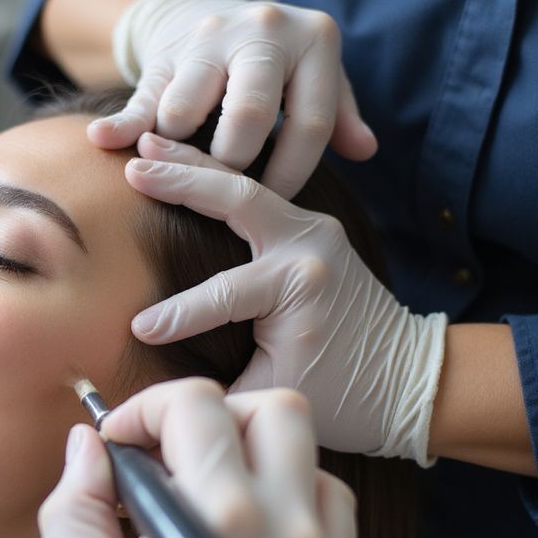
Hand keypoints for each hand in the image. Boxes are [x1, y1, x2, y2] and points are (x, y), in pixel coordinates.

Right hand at [39, 380, 359, 537]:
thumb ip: (75, 504)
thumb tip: (87, 444)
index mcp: (217, 520)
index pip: (196, 405)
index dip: (146, 409)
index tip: (120, 447)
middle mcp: (287, 527)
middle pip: (273, 407)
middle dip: (211, 413)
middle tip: (172, 454)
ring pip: (309, 453)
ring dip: (255, 453)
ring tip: (210, 495)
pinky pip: (332, 508)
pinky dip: (291, 496)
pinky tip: (251, 532)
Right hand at [92, 0, 376, 196]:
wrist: (210, 13)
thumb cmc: (275, 64)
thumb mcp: (316, 77)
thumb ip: (340, 113)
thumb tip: (366, 150)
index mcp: (313, 41)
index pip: (310, 123)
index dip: (293, 175)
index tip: (274, 205)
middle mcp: (263, 31)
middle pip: (248, 115)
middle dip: (232, 167)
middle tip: (223, 194)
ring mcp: (208, 40)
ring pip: (186, 110)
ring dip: (178, 153)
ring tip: (178, 175)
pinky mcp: (164, 54)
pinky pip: (142, 97)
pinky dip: (122, 125)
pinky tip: (105, 141)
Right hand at [125, 142, 446, 462]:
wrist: (406, 377)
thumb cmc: (341, 397)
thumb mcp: (273, 397)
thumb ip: (216, 387)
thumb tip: (163, 390)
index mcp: (298, 289)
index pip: (220, 294)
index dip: (174, 316)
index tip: (135, 329)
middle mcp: (309, 247)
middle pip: (236, 200)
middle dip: (180, 184)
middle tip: (131, 171)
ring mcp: (314, 230)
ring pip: (244, 184)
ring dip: (194, 162)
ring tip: (147, 140)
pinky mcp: (312, 227)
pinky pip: (258, 190)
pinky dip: (216, 173)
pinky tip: (181, 158)